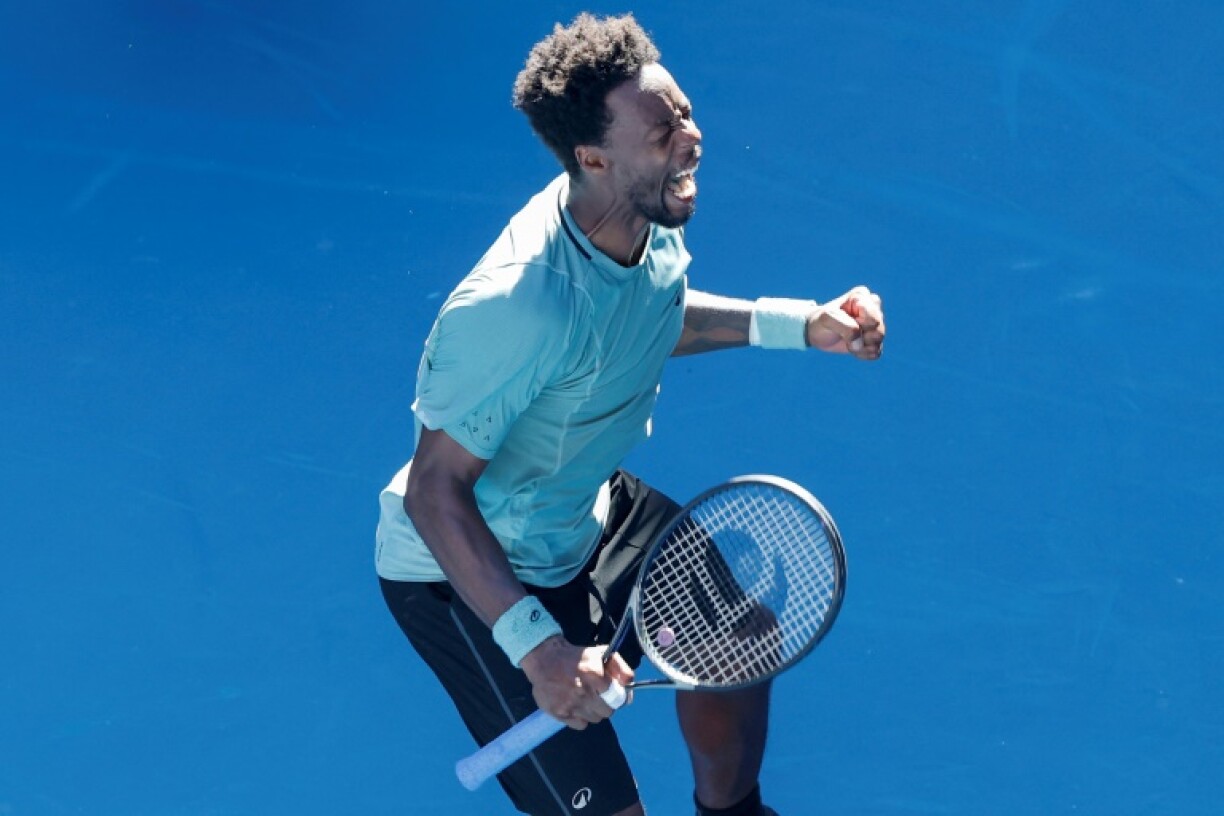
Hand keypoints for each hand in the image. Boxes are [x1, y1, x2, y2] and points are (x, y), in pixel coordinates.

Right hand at [519, 636, 633, 728]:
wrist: (545, 659)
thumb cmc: (576, 657)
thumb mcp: (601, 654)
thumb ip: (620, 667)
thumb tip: (630, 684)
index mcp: (593, 674)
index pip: (617, 697)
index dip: (617, 695)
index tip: (612, 692)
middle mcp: (582, 691)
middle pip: (607, 711)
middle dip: (606, 704)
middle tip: (598, 696)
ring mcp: (570, 704)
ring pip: (595, 719)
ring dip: (594, 711)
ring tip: (586, 699)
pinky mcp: (559, 713)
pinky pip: (581, 725)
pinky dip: (581, 718)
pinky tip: (576, 706)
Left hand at [806, 286, 884, 359]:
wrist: (816, 332)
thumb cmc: (822, 321)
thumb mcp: (828, 318)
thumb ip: (847, 327)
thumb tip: (861, 343)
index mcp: (862, 297)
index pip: (873, 319)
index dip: (858, 326)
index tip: (844, 322)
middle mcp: (872, 308)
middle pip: (879, 332)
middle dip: (861, 339)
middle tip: (845, 335)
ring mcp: (875, 324)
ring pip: (878, 342)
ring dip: (861, 348)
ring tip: (847, 342)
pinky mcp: (874, 339)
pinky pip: (876, 352)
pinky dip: (862, 354)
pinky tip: (852, 348)